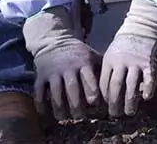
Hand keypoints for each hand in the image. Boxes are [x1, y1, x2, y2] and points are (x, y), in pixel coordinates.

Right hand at [22, 4, 101, 120]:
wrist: (55, 39)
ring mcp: (53, 72)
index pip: (89, 81)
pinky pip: (39, 92)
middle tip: (80, 118)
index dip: (92, 95)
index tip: (94, 105)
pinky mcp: (40, 76)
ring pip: (55, 93)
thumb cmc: (78, 53)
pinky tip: (45, 114)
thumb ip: (101, 69)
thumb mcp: (91, 56)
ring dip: (59, 108)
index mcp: (83, 64)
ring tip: (64, 118)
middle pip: (72, 90)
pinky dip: (41, 105)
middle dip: (76, 106)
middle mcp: (68, 68)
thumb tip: (117, 86)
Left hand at [100, 0, 156, 116]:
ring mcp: (136, 63)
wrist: (142, 26)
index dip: (104, 97)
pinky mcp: (149, 64)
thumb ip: (110, 69)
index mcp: (109, 60)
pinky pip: (149, 80)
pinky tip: (146, 98)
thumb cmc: (125, 42)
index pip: (104, 83)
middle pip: (116, 88)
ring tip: (130, 112)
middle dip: (114, 104)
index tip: (106, 105)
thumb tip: (106, 91)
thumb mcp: (111, 52)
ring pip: (131, 87)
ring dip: (130, 103)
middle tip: (115, 114)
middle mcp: (121, 63)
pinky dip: (147, 91)